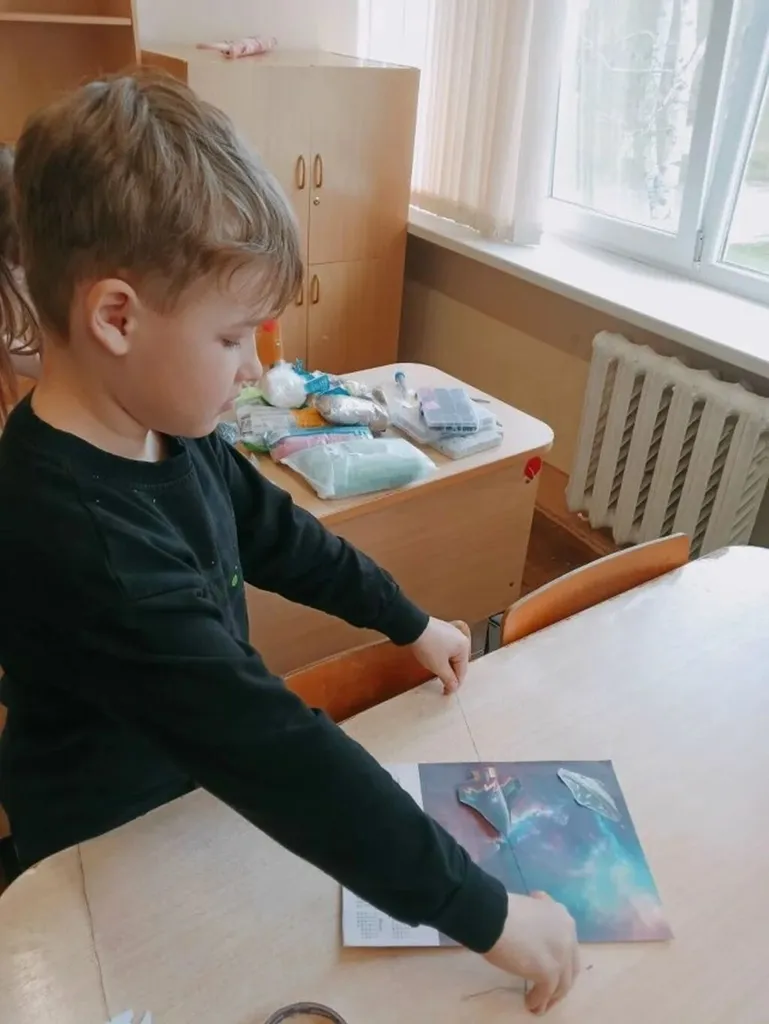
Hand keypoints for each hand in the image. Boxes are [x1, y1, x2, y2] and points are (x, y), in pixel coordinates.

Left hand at [410, 618, 470, 693]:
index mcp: (464, 647)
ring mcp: (451, 633)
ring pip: (450, 655)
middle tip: (442, 685)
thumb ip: (449, 679)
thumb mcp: (439, 667)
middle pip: (458, 662)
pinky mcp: (441, 630)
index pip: (462, 671)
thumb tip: (454, 688)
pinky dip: (440, 656)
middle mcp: (461, 639)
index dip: (454, 684)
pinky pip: (445, 648)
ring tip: (436, 673)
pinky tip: (433, 660)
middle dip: (450, 674)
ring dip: (445, 666)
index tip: (446, 692)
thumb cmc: (428, 646)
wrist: (412, 626)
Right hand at [485, 892, 579, 1015]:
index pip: (568, 945)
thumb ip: (539, 921)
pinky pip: (546, 992)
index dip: (560, 959)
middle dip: (560, 982)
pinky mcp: (549, 971)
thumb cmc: (502, 909)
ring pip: (562, 984)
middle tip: (548, 991)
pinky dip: (538, 1000)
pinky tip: (529, 1003)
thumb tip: (532, 934)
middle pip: (570, 967)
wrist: (492, 915)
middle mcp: (568, 936)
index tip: (550, 967)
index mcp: (562, 917)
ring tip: (539, 1004)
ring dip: (551, 996)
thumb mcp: (529, 907)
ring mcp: (561, 955)